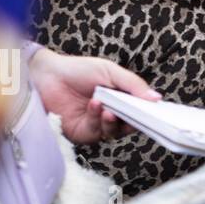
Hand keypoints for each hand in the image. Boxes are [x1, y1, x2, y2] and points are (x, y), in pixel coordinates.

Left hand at [27, 46, 160, 144]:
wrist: (46, 75)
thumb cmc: (77, 70)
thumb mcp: (111, 72)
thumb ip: (134, 85)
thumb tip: (157, 99)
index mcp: (120, 99)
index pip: (139, 110)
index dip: (148, 113)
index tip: (157, 112)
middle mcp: (109, 114)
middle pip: (130, 125)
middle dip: (134, 120)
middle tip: (137, 113)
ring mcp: (95, 125)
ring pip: (114, 132)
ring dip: (113, 120)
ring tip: (109, 108)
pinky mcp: (80, 133)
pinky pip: (95, 133)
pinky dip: (97, 119)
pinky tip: (95, 105)